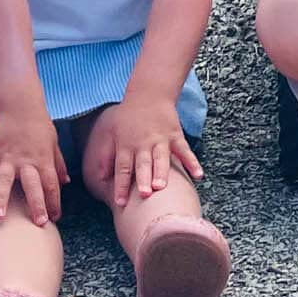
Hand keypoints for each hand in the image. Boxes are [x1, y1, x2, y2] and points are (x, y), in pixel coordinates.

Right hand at [0, 105, 67, 226]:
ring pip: (5, 181)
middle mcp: (26, 162)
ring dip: (1, 200)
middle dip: (36, 205)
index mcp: (43, 160)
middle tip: (39, 224)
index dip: (54, 202)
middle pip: (33, 186)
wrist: (20, 105)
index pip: (51, 185)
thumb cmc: (39, 125)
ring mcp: (8, 158)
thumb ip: (59, 164)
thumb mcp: (54, 143)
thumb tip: (66, 182)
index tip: (55, 219)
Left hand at [85, 92, 202, 208]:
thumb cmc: (128, 116)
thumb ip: (106, 155)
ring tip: (162, 187)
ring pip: (161, 158)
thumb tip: (99, 177)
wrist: (149, 93)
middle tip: (144, 194)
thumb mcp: (112, 132)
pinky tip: (198, 175)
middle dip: (143, 179)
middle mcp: (143, 143)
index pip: (122, 168)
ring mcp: (161, 139)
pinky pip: (184, 150)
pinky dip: (192, 162)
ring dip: (161, 172)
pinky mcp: (175, 135)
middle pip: (142, 164)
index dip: (120, 185)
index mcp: (126, 144)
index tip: (120, 203)